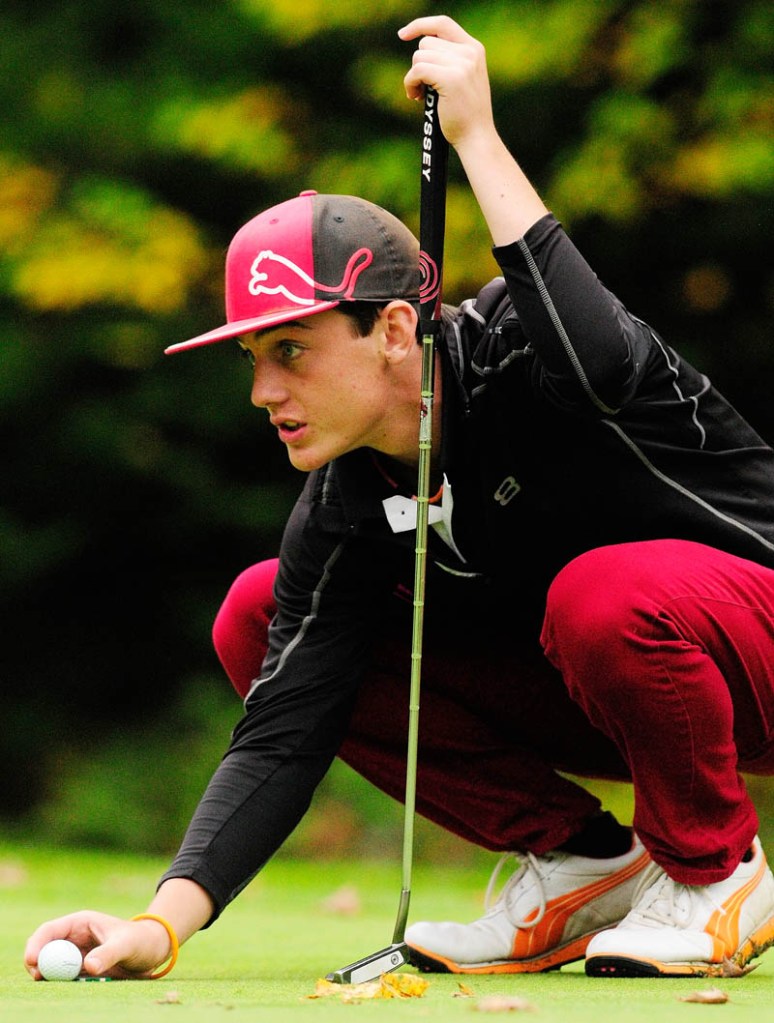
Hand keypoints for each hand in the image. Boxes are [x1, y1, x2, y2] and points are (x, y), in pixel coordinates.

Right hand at [24, 911, 171, 979]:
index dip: (37, 944)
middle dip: (36, 961)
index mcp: (81, 923)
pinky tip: (71, 985)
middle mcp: (74, 937)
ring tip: (56, 981)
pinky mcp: (80, 968)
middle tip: (38, 977)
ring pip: (51, 964)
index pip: (50, 930)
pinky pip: (62, 976)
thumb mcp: (126, 945)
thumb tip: (88, 966)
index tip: (32, 960)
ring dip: (48, 973)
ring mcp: (76, 953)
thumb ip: (108, 954)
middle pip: (44, 948)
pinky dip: (60, 982)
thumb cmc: (141, 941)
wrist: (152, 951)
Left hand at [398, 15, 494, 150]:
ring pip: (419, 56)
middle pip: (426, 43)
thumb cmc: (466, 116)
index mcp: (474, 49)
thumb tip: (421, 49)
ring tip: (421, 96)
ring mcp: (462, 64)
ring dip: (413, 77)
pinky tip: (416, 98)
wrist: (476, 138)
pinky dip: (410, 84)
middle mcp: (469, 52)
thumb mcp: (464, 80)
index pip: (443, 24)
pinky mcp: (451, 78)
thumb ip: (451, 60)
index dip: (420, 25)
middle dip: (418, 65)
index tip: (403, 34)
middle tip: (422, 87)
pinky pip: (418, 70)